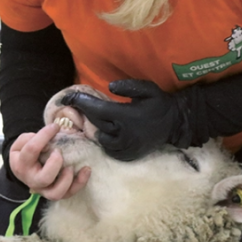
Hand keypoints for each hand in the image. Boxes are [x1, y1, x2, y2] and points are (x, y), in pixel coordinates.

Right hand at [8, 124, 90, 200]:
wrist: (24, 169)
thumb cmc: (25, 153)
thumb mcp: (22, 142)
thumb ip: (31, 137)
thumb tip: (48, 136)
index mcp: (21, 165)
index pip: (31, 150)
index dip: (44, 136)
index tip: (55, 126)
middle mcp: (32, 180)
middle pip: (44, 178)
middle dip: (55, 164)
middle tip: (59, 152)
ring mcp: (44, 190)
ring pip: (56, 193)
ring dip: (66, 180)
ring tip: (71, 166)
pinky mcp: (56, 193)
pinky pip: (69, 194)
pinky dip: (80, 183)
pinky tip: (86, 170)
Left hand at [61, 79, 191, 161]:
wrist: (174, 124)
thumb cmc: (159, 103)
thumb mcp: (148, 89)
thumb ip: (129, 86)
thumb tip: (109, 87)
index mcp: (127, 116)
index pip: (97, 109)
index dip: (81, 103)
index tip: (67, 98)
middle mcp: (124, 133)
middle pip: (96, 123)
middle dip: (84, 113)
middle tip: (74, 105)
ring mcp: (126, 146)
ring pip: (100, 139)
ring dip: (93, 128)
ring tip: (88, 118)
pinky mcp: (128, 155)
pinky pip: (109, 150)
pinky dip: (103, 141)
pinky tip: (102, 131)